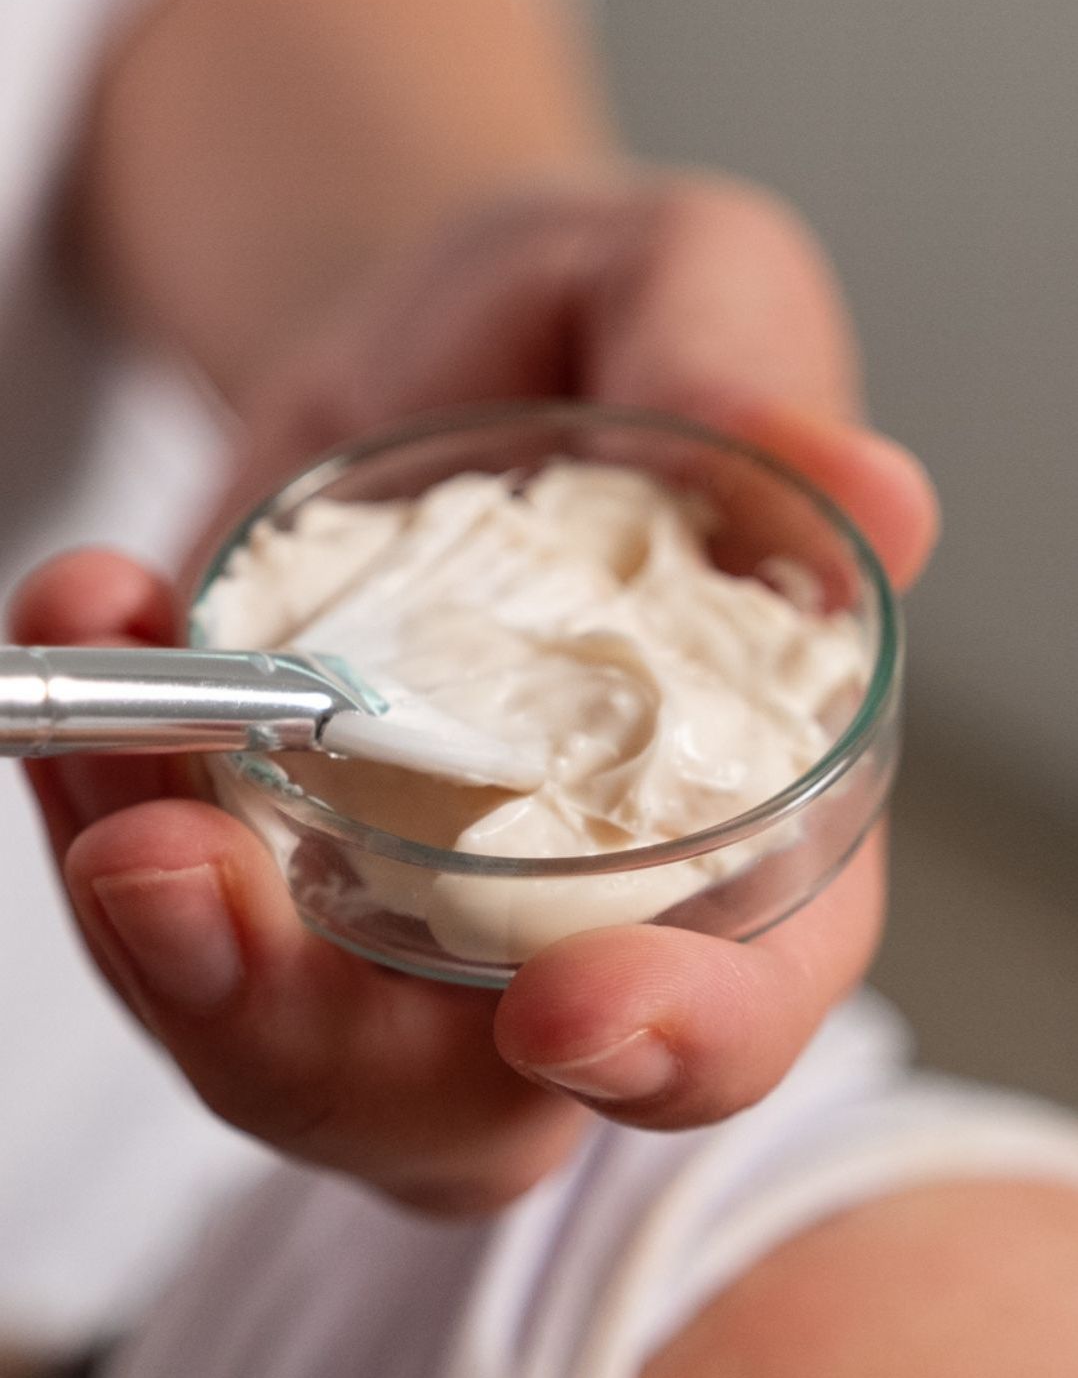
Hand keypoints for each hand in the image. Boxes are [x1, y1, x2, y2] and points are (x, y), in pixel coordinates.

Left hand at [16, 174, 936, 1213]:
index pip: (743, 998)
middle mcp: (558, 902)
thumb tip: (869, 493)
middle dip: (307, 1038)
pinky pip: (153, 902)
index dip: (679, 1043)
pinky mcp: (250, 851)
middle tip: (171, 869)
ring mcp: (384, 900)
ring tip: (95, 727)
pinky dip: (90, 792)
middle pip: (458, 1099)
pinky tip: (88, 619)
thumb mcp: (686, 279)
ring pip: (271, 1044)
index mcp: (736, 808)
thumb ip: (752, 374)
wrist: (422, 332)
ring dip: (153, 935)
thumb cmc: (594, 323)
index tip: (565, 1014)